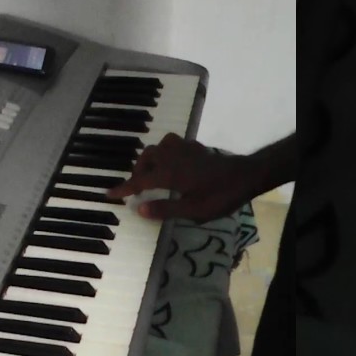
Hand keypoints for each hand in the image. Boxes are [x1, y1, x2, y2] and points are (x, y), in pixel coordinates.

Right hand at [106, 133, 260, 222]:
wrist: (246, 175)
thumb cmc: (220, 196)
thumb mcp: (193, 211)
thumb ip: (165, 210)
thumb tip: (139, 210)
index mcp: (169, 173)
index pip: (140, 181)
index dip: (123, 188)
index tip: (109, 194)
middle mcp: (173, 156)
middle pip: (146, 158)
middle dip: (138, 172)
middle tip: (136, 187)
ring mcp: (185, 149)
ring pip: (158, 147)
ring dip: (150, 159)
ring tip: (150, 174)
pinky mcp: (195, 147)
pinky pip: (171, 145)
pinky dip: (163, 153)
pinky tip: (169, 165)